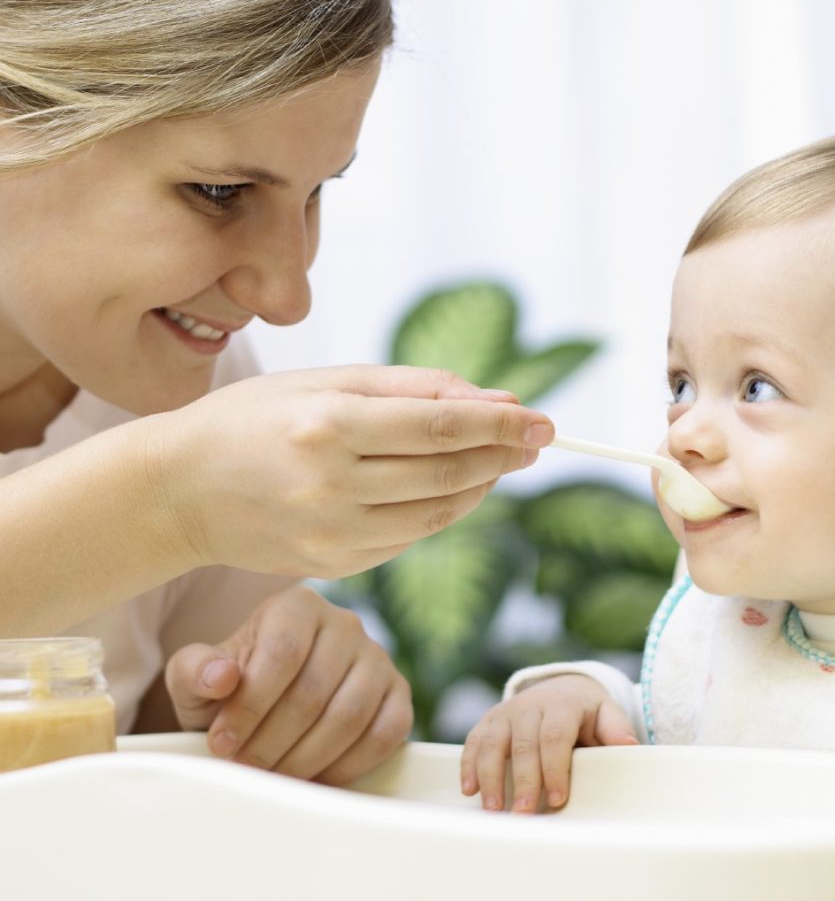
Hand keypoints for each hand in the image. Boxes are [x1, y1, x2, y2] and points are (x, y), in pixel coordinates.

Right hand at [152, 364, 554, 578]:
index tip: (542, 421)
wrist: (180, 489)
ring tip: (497, 460)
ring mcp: (332, 535)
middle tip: (532, 438)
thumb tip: (498, 400)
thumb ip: (416, 387)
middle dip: (502, 455)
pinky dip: (441, 512)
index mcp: (329, 425)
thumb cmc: (256, 418)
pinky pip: (408, 539)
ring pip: (438, 515)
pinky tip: (449, 487)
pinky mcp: (334, 567)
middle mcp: (332, 485)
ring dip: (480, 486)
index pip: (441, 426)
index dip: (501, 424)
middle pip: (448, 473)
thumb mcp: (329, 380)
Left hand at [163, 587, 411, 783]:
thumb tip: (220, 676)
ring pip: (350, 714)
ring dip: (307, 758)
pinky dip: (351, 764)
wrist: (269, 701)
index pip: (283, 653)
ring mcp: (377, 657)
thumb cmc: (231, 687)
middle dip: (273, 741)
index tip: (222, 742)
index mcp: (297, 607)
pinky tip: (317, 777)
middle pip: (314, 690)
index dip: (251, 706)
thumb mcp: (197, 676)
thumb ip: (196, 670)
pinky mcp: (398, 692)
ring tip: (276, 776)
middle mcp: (344, 623)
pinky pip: (386, 732)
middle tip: (246, 768)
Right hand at [460, 675, 638, 813]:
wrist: (562, 687)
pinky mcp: (490, 720)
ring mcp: (507, 711)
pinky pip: (473, 740)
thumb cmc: (587, 712)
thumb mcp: (606, 714)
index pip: (555, 736)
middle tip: (523, 814)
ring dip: (490, 776)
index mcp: (562, 704)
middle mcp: (531, 704)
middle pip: (523, 744)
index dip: (555, 768)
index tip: (558, 799)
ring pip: (492, 742)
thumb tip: (631, 745)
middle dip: (523, 781)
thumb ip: (616, 728)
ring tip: (493, 809)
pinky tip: (469, 789)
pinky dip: (468, 764)